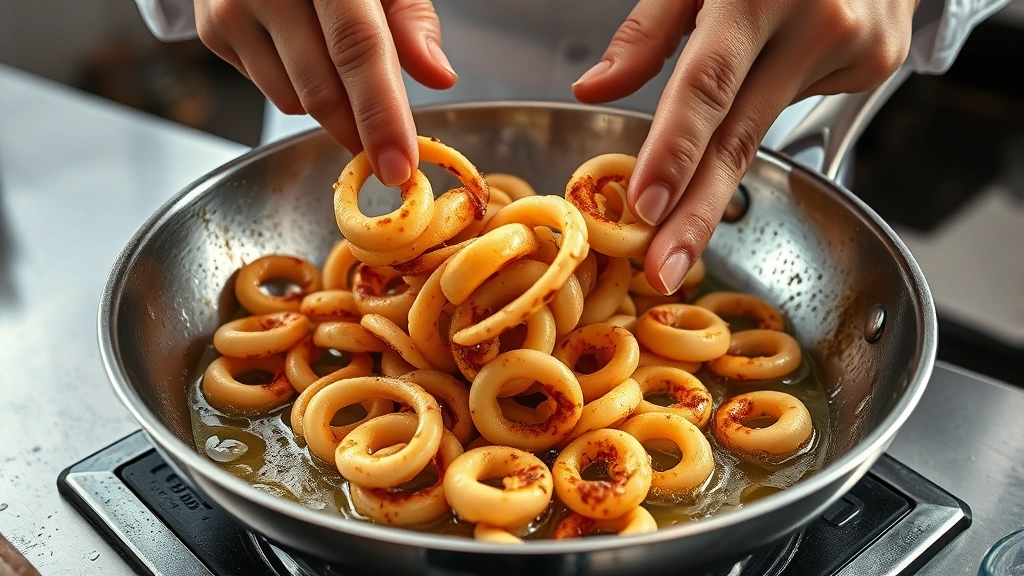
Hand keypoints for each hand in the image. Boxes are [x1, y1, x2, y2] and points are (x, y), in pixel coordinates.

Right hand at [194, 0, 456, 185]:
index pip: (358, 48)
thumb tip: (439, 76)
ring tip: (338, 65)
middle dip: (360, 133)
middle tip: (389, 155)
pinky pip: (272, 92)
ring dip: (331, 106)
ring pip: (295, 102)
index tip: (398, 165)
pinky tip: (302, 51)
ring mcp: (231, 10)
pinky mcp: (212, 33)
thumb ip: (411, 19)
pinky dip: (298, 89)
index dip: (381, 114)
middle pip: (322, 90)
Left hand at [573, 0, 916, 294]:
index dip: (673, 153)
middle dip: (696, 216)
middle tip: (663, 270)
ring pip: (765, 127)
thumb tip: (596, 88)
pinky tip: (775, 66)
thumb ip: (647, 30)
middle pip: (741, 138)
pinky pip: (798, 103)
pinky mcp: (876, 66)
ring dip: (724, 164)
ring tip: (700, 181)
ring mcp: (854, 49)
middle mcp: (814, 23)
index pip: (705, 87)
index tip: (645, 210)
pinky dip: (770, 101)